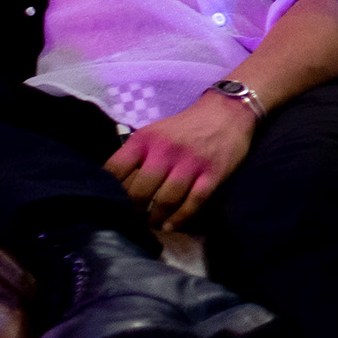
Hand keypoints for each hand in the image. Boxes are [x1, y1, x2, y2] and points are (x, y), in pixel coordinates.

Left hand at [106, 89, 255, 226]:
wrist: (227, 112)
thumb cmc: (185, 127)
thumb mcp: (155, 131)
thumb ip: (137, 154)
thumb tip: (118, 185)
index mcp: (146, 139)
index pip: (116, 169)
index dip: (110, 190)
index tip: (113, 202)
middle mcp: (165, 150)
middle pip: (140, 191)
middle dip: (134, 210)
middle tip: (135, 218)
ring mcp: (190, 163)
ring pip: (165, 200)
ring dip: (156, 218)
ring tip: (153, 224)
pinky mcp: (213, 173)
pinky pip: (193, 202)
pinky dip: (180, 218)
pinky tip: (171, 226)